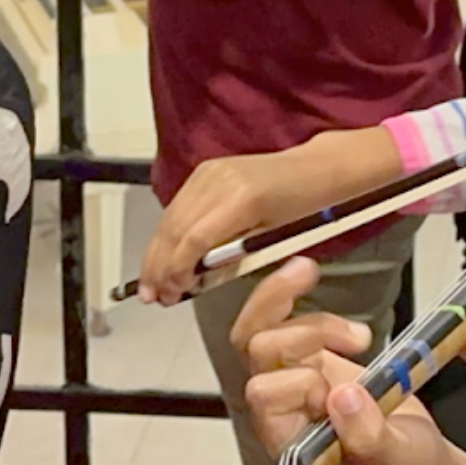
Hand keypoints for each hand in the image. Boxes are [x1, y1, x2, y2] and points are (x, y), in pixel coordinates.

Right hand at [137, 129, 400, 305]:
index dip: (177, 269)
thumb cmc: (303, 208)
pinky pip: (178, 205)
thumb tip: (198, 276)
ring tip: (151, 282)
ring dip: (157, 251)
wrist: (314, 168)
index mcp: (242, 199)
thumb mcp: (273, 239)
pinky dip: (168, 232)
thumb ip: (234, 255)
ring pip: (171, 216)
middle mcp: (219, 180)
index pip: (195, 239)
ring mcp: (209, 171)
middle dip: (159, 265)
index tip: (171, 294)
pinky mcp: (205, 169)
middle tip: (153, 296)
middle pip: (176, 227)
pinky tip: (163, 254)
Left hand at [237, 260, 465, 464]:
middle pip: (258, 351)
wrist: (414, 454)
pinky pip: (276, 316)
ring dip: (309, 315)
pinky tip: (318, 286)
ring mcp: (289, 377)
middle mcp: (279, 406)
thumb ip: (369, 439)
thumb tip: (342, 397)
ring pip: (261, 327)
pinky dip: (293, 294)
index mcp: (288, 439)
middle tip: (356, 341)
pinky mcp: (304, 355)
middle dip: (306, 335)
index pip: (266, 395)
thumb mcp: (398, 460)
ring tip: (360, 335)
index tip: (347, 391)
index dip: (302, 382)